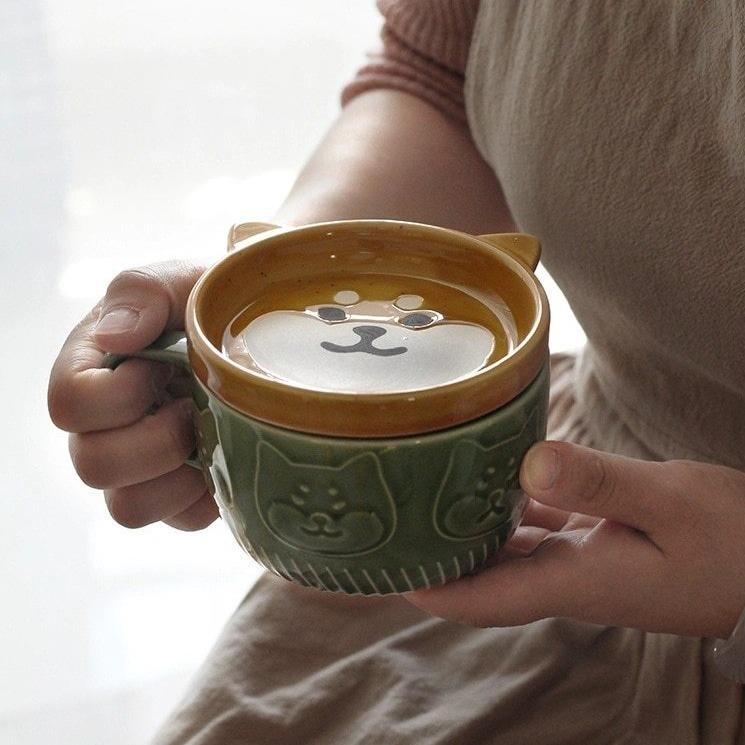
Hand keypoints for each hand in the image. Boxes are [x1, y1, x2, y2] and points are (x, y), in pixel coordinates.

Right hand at [48, 261, 217, 530]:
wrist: (260, 339)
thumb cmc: (212, 305)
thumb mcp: (182, 280)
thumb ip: (141, 291)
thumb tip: (115, 339)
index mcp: (91, 370)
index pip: (69, 404)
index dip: (119, 394)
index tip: (162, 367)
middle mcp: (104, 426)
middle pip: (94, 466)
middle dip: (157, 438)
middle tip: (195, 406)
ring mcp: (138, 466)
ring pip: (129, 507)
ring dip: (178, 474)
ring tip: (209, 432)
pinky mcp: (177, 495)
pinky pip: (179, 519)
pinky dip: (206, 494)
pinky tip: (224, 456)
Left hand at [405, 441, 744, 638]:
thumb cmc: (732, 541)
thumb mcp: (669, 501)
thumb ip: (599, 483)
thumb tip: (526, 466)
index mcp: (577, 580)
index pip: (485, 598)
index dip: (431, 591)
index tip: (382, 569)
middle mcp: (569, 578)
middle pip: (483, 578)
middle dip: (435, 561)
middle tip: (388, 527)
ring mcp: (582, 563)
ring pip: (506, 553)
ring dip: (466, 534)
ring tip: (424, 500)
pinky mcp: (596, 544)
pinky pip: (536, 532)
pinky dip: (507, 512)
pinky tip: (491, 482)